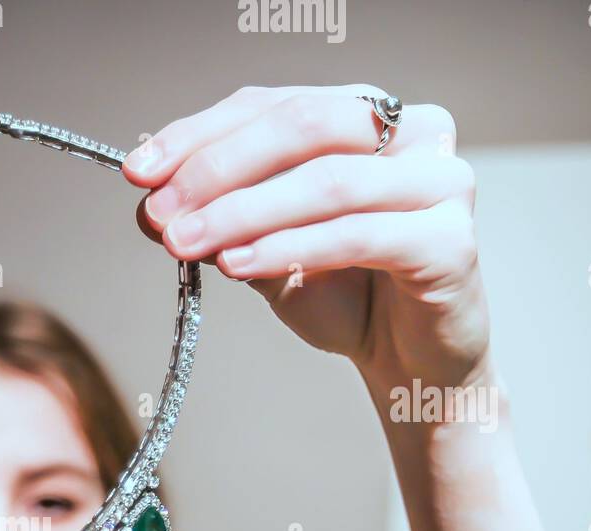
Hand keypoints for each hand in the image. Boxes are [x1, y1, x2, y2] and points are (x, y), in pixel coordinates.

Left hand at [123, 85, 489, 390]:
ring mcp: (441, 181)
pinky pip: (357, 235)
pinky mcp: (451, 239)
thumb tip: (150, 201)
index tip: (138, 171)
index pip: (272, 105)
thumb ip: (222, 219)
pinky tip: (237, 265)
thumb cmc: (346, 299)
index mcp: (366, 117)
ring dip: (243, 211)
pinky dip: (290, 247)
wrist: (409, 365)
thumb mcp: (267, 252)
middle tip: (161, 212)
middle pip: (302, 126)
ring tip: (185, 243)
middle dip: (218, 168)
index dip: (199, 134)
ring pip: (327, 180)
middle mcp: (415, 132)